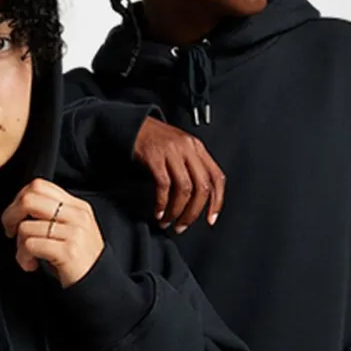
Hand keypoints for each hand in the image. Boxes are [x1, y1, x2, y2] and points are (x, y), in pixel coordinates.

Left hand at [2, 178, 104, 288]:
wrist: (99, 285)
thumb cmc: (78, 260)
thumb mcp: (71, 229)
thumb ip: (52, 214)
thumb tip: (19, 207)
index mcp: (77, 206)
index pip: (39, 186)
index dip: (18, 200)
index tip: (15, 217)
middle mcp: (77, 216)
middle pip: (30, 199)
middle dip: (11, 216)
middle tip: (10, 232)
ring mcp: (74, 232)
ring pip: (26, 226)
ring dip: (18, 245)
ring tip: (27, 257)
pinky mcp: (68, 251)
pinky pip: (30, 245)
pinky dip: (23, 257)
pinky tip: (30, 265)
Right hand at [133, 116, 225, 231]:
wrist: (134, 125)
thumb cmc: (156, 140)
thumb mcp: (181, 149)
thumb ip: (192, 167)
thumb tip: (197, 200)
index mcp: (197, 148)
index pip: (217, 177)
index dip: (217, 201)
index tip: (211, 218)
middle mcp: (188, 148)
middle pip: (202, 186)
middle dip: (194, 212)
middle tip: (184, 225)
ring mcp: (172, 152)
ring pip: (184, 188)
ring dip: (177, 211)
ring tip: (169, 221)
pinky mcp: (154, 157)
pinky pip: (164, 185)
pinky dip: (162, 203)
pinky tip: (158, 212)